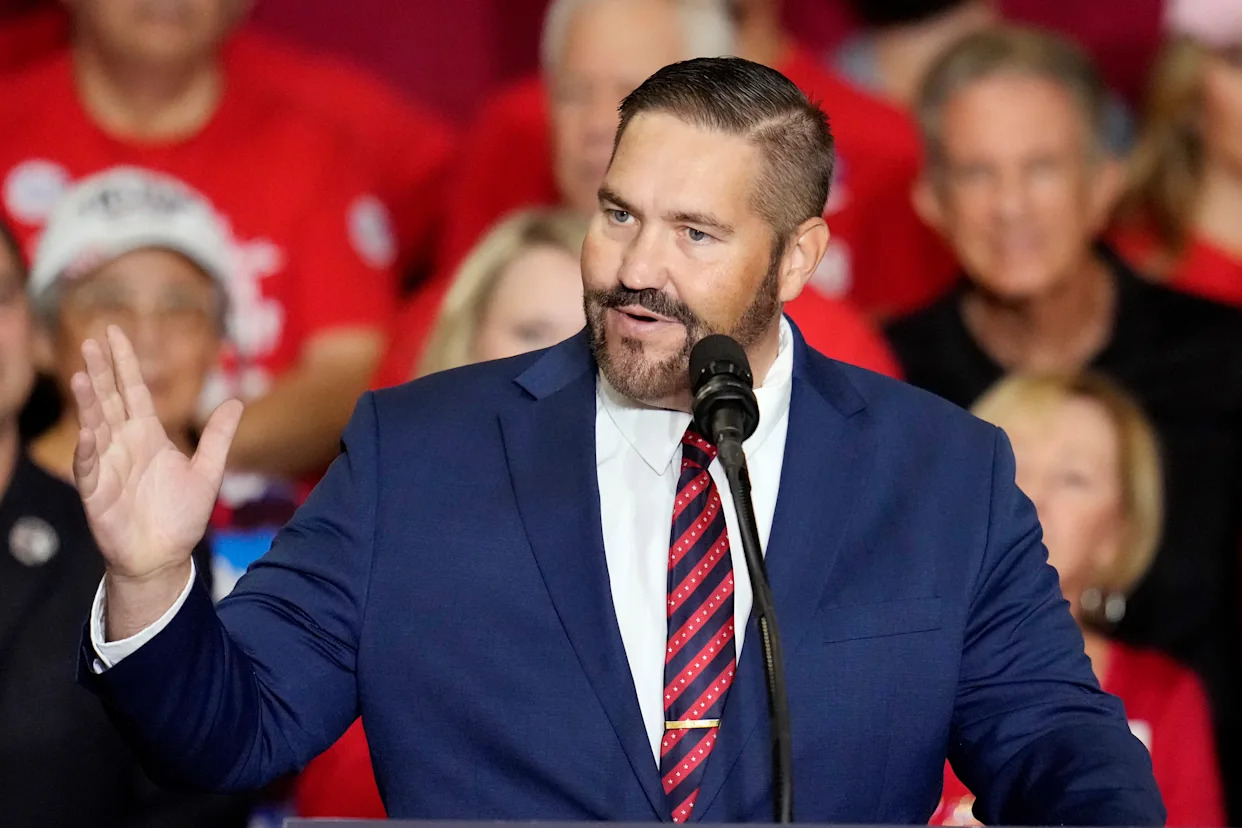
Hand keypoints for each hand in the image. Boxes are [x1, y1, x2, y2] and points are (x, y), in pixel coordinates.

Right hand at [73, 326, 242, 583]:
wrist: (164, 557)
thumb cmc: (181, 516)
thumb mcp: (208, 472)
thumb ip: (218, 437)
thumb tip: (236, 402)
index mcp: (148, 436)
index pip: (133, 391)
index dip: (123, 363)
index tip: (113, 332)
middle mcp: (123, 444)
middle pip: (109, 400)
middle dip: (100, 371)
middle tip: (91, 339)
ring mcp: (108, 466)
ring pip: (95, 426)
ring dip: (89, 403)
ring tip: (83, 376)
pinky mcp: (97, 492)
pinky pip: (90, 467)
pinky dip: (88, 450)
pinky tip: (88, 431)